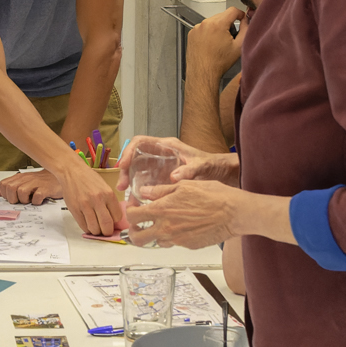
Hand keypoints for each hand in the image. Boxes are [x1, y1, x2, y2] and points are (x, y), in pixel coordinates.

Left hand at [0, 169, 60, 203]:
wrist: (59, 176)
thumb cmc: (42, 181)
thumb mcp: (25, 182)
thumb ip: (11, 186)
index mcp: (20, 177)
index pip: (3, 184)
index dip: (4, 194)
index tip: (11, 198)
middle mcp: (27, 179)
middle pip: (10, 188)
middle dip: (12, 198)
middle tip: (20, 201)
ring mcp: (36, 183)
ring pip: (21, 192)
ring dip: (24, 200)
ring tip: (30, 200)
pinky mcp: (46, 188)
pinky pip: (37, 196)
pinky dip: (36, 201)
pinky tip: (39, 200)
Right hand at [55, 163, 127, 236]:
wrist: (71, 171)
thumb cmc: (89, 178)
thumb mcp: (105, 186)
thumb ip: (110, 202)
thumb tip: (114, 219)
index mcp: (108, 194)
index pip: (117, 216)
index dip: (116, 222)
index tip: (113, 223)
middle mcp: (97, 200)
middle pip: (106, 225)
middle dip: (107, 232)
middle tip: (106, 231)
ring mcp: (85, 205)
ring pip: (94, 228)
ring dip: (97, 232)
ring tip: (96, 228)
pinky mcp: (74, 209)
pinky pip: (83, 226)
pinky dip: (87, 228)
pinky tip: (88, 224)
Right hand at [114, 135, 236, 187]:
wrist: (223, 175)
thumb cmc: (213, 165)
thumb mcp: (203, 165)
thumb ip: (189, 170)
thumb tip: (174, 178)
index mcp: (167, 146)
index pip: (141, 143)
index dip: (129, 151)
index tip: (123, 165)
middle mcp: (160, 155)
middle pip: (135, 159)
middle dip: (125, 171)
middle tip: (122, 186)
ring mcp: (160, 168)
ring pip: (138, 173)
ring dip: (131, 184)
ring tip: (128, 198)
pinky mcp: (163, 180)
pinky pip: (147, 185)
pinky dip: (140, 193)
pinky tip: (139, 203)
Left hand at [126, 179, 249, 249]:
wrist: (234, 213)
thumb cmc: (214, 196)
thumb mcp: (185, 185)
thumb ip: (161, 190)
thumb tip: (145, 192)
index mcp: (162, 210)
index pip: (132, 216)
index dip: (130, 211)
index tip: (134, 206)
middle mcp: (166, 228)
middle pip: (137, 238)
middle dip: (134, 231)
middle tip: (140, 224)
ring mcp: (177, 240)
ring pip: (156, 242)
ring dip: (155, 234)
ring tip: (164, 223)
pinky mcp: (188, 246)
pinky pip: (174, 243)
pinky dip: (173, 236)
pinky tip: (183, 225)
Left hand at [186, 8, 244, 78]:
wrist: (203, 73)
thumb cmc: (219, 62)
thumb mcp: (239, 46)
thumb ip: (246, 29)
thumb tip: (246, 21)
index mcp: (218, 24)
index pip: (232, 10)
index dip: (240, 14)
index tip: (242, 19)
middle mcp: (205, 23)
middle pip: (222, 16)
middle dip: (228, 24)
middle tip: (230, 38)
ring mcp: (197, 28)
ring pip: (212, 22)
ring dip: (218, 28)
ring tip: (219, 43)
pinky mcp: (192, 34)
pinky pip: (203, 28)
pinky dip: (208, 33)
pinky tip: (211, 45)